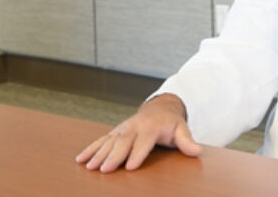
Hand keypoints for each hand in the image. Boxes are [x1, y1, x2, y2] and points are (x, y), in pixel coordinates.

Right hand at [75, 93, 201, 171]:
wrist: (159, 108)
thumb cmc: (171, 122)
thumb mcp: (182, 129)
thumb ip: (187, 141)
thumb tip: (197, 151)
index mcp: (151, 127)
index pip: (144, 142)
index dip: (137, 154)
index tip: (130, 166)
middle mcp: (134, 127)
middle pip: (123, 143)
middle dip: (113, 156)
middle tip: (105, 169)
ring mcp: (123, 129)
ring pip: (109, 142)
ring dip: (98, 154)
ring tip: (89, 167)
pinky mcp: (115, 132)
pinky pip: (101, 140)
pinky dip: (90, 149)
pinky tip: (80, 159)